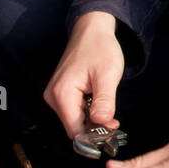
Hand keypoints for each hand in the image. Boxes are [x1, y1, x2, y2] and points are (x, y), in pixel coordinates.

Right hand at [43, 11, 124, 137]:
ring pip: (75, 120)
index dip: (93, 137)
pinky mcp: (61, 93)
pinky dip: (88, 112)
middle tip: (115, 123)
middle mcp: (53, 97)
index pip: (75, 130)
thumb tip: (102, 124)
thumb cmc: (100, 49)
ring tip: (109, 111)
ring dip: (92, 121)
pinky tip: (100, 103)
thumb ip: (104, 102)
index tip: (112, 134)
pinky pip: (74, 111)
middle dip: (94, 130)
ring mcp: (55, 95)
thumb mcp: (107, 76)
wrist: (91, 30)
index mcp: (62, 94)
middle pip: (74, 127)